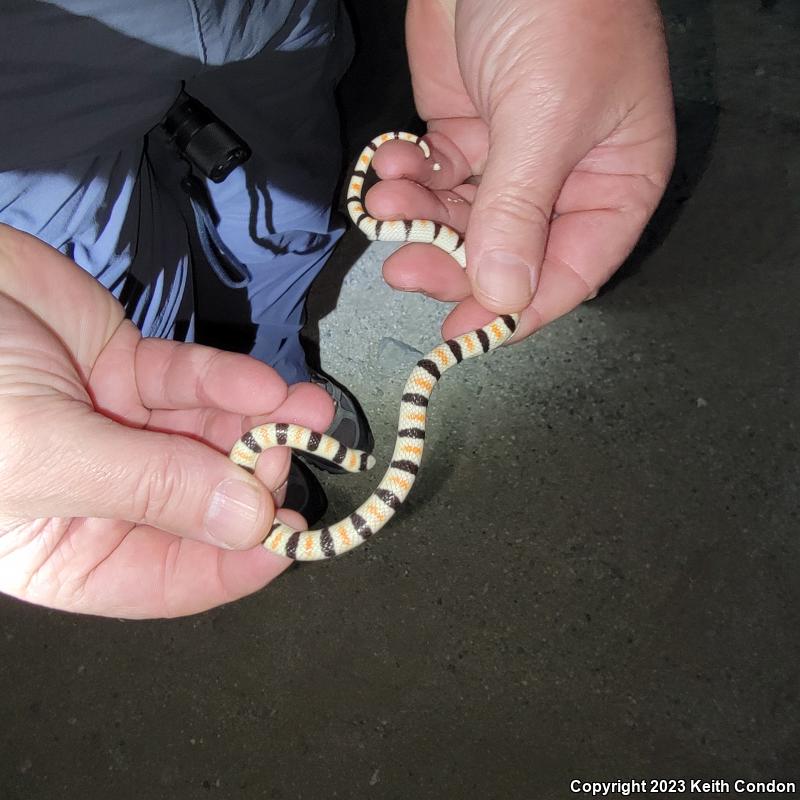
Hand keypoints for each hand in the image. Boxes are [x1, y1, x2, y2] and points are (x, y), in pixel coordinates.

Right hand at [0, 225, 332, 617]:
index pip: (169, 578)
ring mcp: (119, 428)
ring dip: (262, 427)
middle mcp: (103, 495)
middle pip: (203, 503)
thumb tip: (249, 524)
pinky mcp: (129, 368)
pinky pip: (194, 383)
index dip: (235, 563)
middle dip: (256, 480)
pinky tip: (265, 386)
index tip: (293, 539)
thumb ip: (151, 488)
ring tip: (308, 411)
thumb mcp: (42, 454)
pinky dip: (231, 384)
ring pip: (209, 439)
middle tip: (292, 453)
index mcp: (68, 549)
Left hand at [368, 0, 674, 340]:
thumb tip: (502, 294)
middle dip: (449, 263)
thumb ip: (519, 212)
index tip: (463, 334)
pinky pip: (431, 184)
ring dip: (416, 221)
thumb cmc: (559, 7)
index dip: (517, 309)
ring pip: (459, 224)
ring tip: (385, 201)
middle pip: (505, 256)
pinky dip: (404, 183)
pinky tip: (386, 164)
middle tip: (402, 267)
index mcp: (614, 181)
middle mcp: (564, 181)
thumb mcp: (545, 117)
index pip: (570, 272)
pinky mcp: (462, 136)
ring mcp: (509, 160)